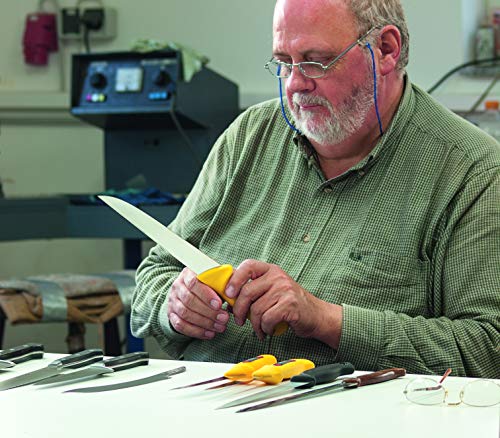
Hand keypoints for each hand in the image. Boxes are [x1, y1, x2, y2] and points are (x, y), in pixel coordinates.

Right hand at [167, 268, 229, 338]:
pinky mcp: (171, 314)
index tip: (219, 304)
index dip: (206, 295)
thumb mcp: (216, 278)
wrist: (191, 291)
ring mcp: (173, 301)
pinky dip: (196, 331)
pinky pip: (180, 325)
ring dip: (204, 323)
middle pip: (189, 300)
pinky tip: (209, 333)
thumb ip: (225, 281)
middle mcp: (178, 286)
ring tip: (220, 327)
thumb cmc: (209, 284)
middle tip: (224, 319)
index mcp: (188, 273)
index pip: (194, 282)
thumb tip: (236, 290)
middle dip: (208, 312)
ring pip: (185, 314)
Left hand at [225, 260, 341, 346]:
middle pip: (247, 292)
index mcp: (271, 270)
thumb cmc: (290, 304)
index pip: (248, 265)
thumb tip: (229, 298)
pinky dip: (265, 329)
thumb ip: (253, 290)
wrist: (316, 315)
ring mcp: (285, 290)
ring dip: (254, 324)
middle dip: (239, 310)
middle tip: (239, 320)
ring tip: (258, 329)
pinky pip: (267, 319)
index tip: (229, 293)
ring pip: (256, 309)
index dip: (234, 279)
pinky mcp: (290, 305)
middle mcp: (278, 276)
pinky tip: (268, 330)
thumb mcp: (272, 290)